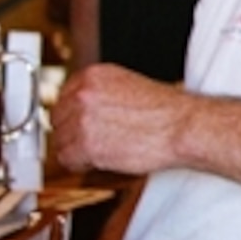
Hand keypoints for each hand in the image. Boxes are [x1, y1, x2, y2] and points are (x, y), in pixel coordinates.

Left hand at [48, 61, 195, 177]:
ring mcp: (82, 119)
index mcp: (93, 75)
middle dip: (73, 132)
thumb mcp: (127, 86)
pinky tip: (101, 158)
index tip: (84, 125)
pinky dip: (81, 164)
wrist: (183, 127)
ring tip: (104, 148)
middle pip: (57, 119)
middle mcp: (83, 93)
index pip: (63, 97)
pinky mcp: (85, 145)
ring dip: (77, 150)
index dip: (74, 115)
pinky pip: (67, 160)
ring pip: (60, 142)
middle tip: (96, 139)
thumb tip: (78, 110)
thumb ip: (98, 94)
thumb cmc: (164, 111)